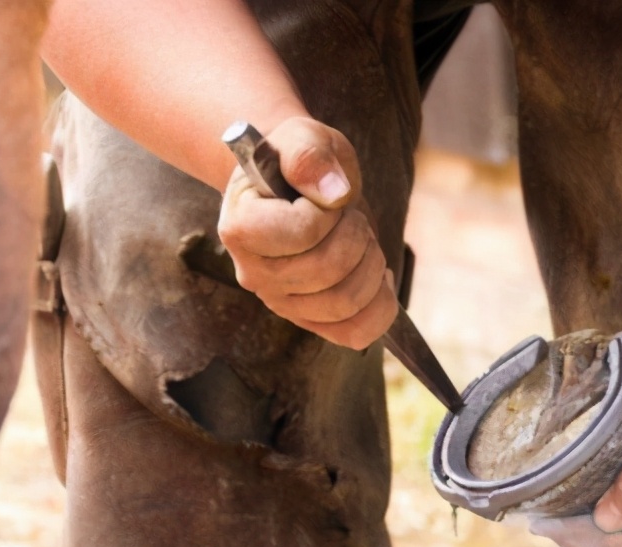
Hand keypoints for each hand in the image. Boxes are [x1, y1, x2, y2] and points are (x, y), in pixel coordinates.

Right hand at [217, 117, 398, 348]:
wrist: (303, 188)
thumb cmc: (301, 163)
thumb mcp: (305, 138)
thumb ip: (310, 154)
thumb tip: (332, 192)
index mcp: (240, 227)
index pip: (301, 233)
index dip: (327, 213)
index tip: (323, 198)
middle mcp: (253, 273)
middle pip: (328, 270)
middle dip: (357, 235)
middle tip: (349, 218)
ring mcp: (282, 303)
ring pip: (345, 303)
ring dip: (371, 265)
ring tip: (362, 242)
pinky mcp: (311, 321)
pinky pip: (355, 333)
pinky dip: (381, 306)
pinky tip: (377, 276)